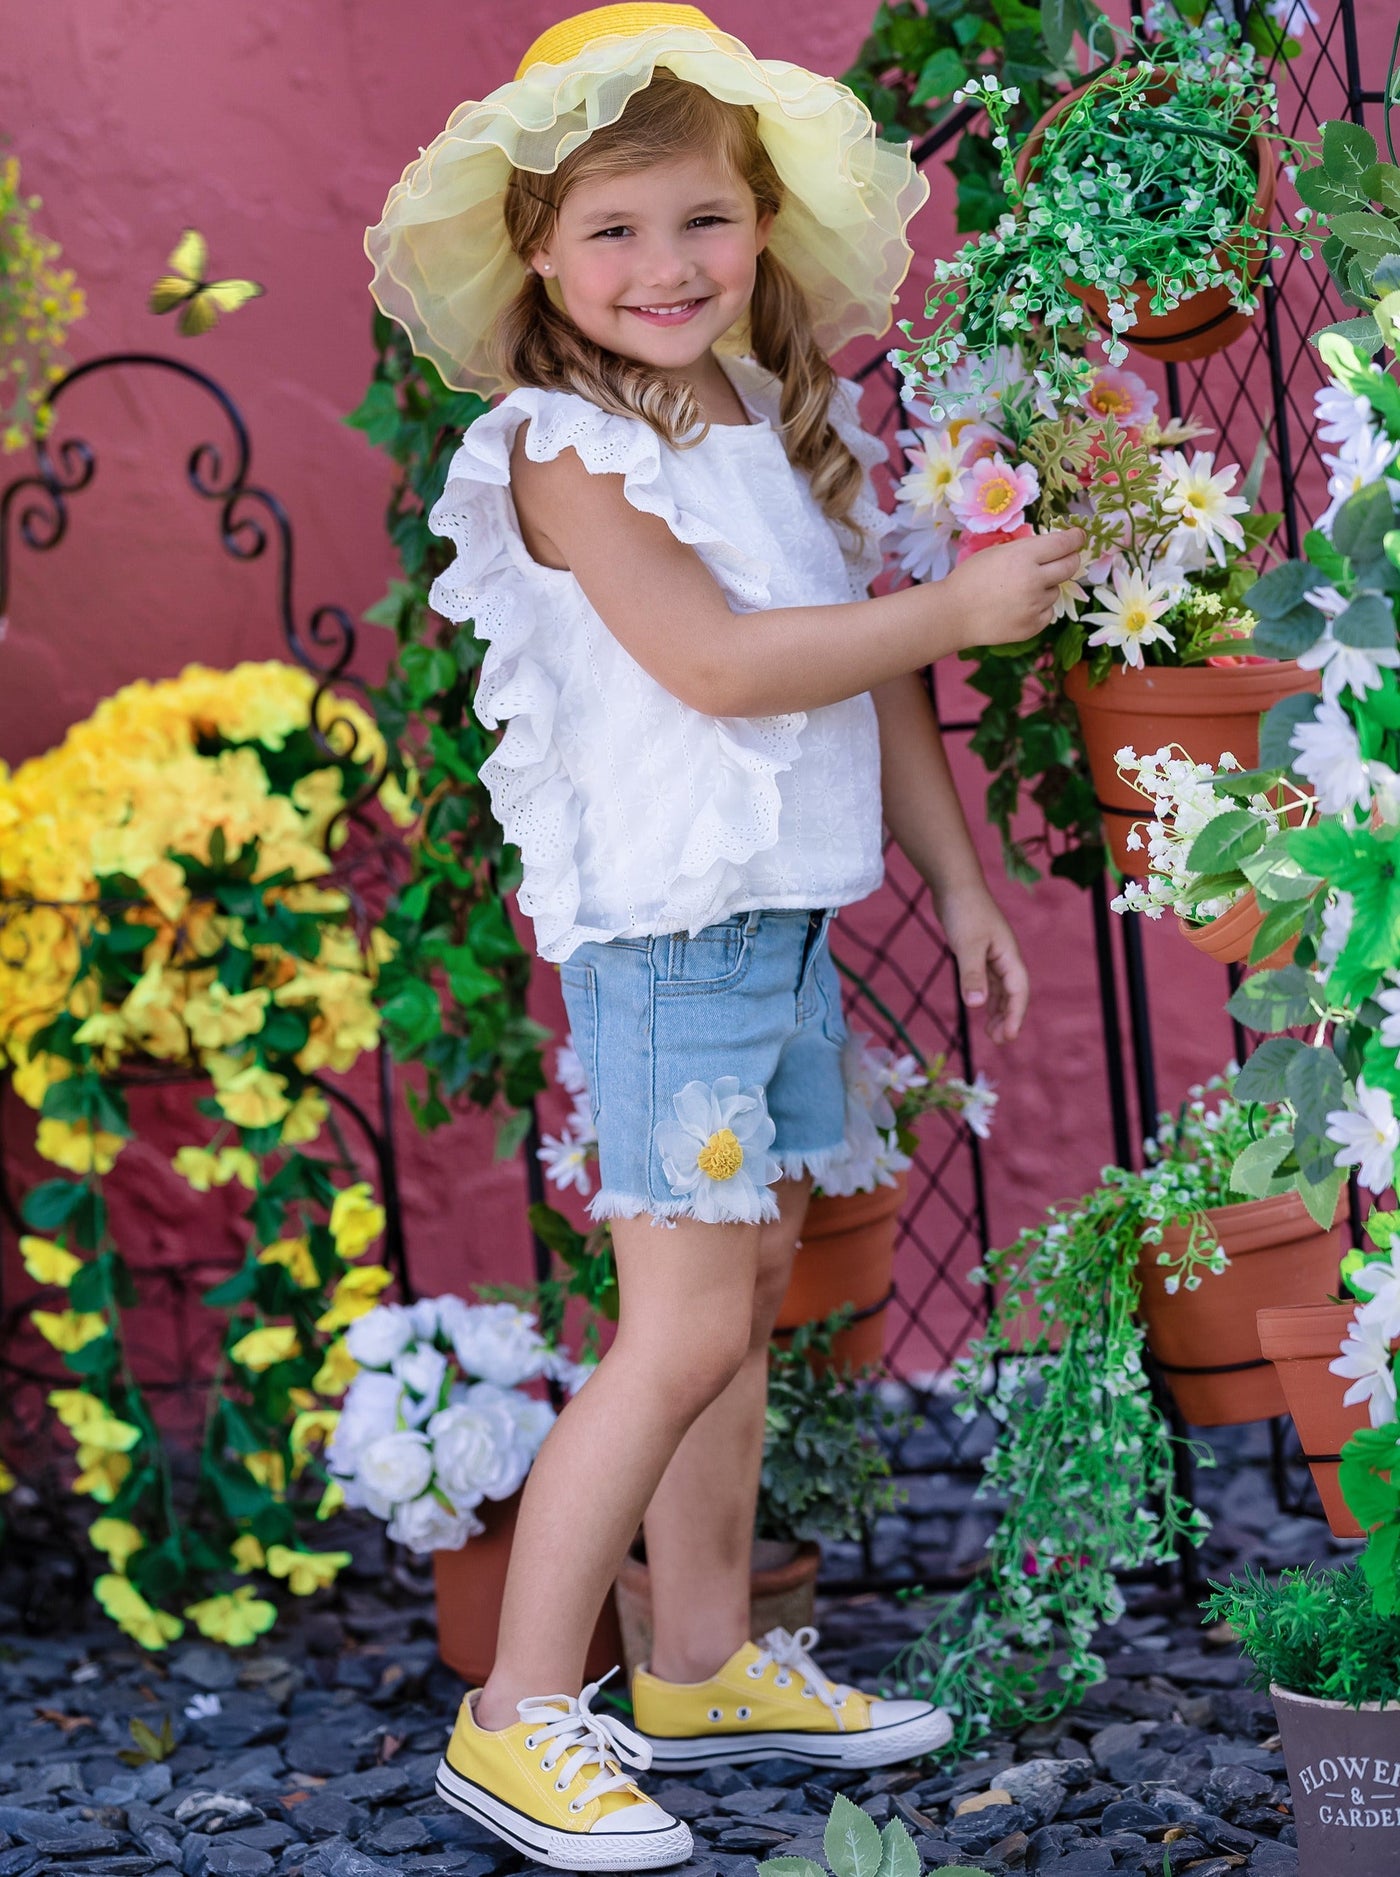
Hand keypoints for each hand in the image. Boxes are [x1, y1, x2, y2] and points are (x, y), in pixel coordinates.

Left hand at [937, 886, 1029, 1044]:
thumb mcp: (967, 945)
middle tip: (998, 1041)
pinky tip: (980, 1006)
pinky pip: (988, 980)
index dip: (1015, 1015)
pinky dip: (986, 995)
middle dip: (1008, 1017)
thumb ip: (972, 975)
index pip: (1018, 991)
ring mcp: (993, 954)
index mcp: (1009, 955)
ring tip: (991, 1032)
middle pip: (1013, 993)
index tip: (1007, 1037)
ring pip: (1000, 988)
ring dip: (998, 1009)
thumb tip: (977, 1005)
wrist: (954, 884)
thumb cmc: (964, 910)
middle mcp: (1005, 956)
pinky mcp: (979, 951)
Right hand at [944, 529, 1084, 652]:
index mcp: (1023, 557)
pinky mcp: (1033, 626)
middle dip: (1070, 560)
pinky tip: (1017, 607)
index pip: (1064, 543)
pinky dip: (1038, 608)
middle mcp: (1034, 580)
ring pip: (1056, 590)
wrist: (954, 614)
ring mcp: (1035, 606)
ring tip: (1019, 591)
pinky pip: (1047, 611)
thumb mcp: (997, 552)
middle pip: (1071, 566)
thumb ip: (1027, 549)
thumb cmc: (971, 578)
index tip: (1078, 537)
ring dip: (1045, 587)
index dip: (1075, 538)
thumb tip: (1057, 547)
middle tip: (1062, 559)